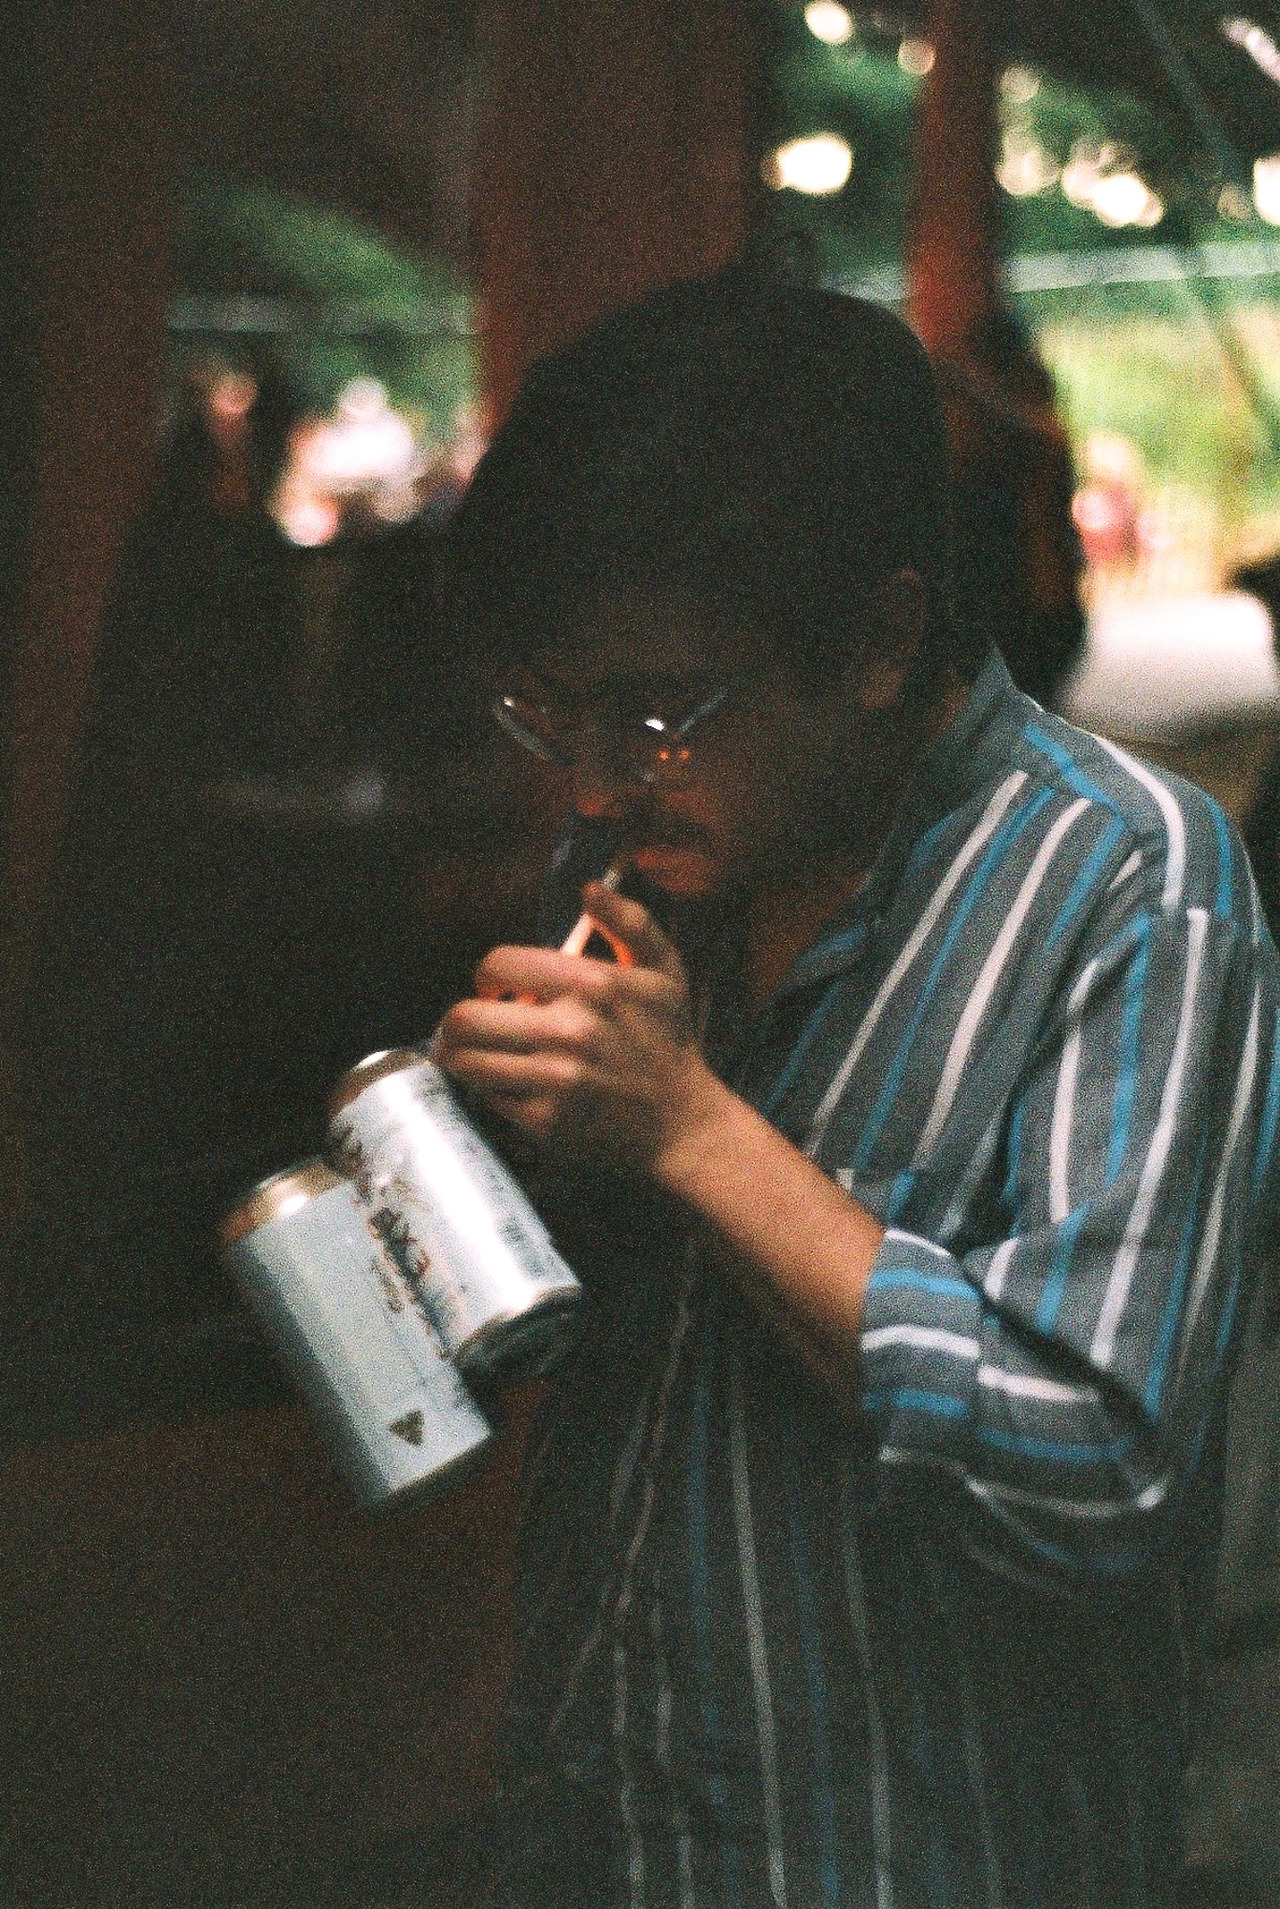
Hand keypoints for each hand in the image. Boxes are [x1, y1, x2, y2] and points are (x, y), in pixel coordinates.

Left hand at [435, 881, 728, 1170]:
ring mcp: (555, 1080)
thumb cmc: (668, 1040)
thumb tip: (588, 888)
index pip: (496, 964)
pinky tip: (509, 1084)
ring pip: (465, 1060)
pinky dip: (489, 1089)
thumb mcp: (664, 970)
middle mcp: (570, 1031)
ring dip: (461, 1055)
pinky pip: (487, 1097)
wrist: (682, 1122)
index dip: (488, 974)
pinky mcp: (545, 1122)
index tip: (496, 988)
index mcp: (591, 984)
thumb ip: (629, 922)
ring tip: (473, 1053)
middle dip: (457, 1019)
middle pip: (463, 1017)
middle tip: (469, 1024)